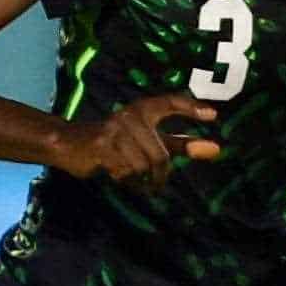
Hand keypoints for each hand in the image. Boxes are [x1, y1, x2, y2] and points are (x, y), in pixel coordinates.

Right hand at [53, 92, 219, 188]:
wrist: (68, 143)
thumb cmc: (115, 142)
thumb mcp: (148, 140)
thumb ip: (181, 145)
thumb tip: (217, 151)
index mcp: (143, 109)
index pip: (170, 102)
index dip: (190, 107)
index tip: (213, 115)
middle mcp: (130, 116)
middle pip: (160, 155)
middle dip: (161, 175)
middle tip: (157, 183)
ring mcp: (114, 131)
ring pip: (143, 167)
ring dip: (141, 180)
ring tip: (133, 178)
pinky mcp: (100, 147)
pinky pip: (125, 173)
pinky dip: (127, 181)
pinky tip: (118, 176)